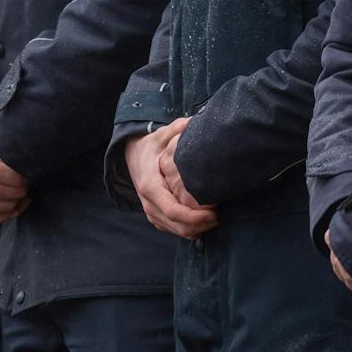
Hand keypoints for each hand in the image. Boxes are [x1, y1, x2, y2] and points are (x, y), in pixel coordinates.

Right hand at [123, 117, 216, 239]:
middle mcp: (148, 202)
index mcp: (150, 185)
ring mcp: (150, 211)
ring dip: (195, 230)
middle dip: (199, 226)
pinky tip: (202, 225)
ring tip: (214, 221)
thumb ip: (178, 128)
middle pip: (176, 225)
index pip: (172, 210)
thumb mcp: (162, 135)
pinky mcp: (154, 215)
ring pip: (174, 230)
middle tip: (219, 218)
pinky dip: (187, 230)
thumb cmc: (151, 145)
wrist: (132, 156)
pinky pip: (171, 229)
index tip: (213, 213)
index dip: (194, 217)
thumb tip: (196, 121)